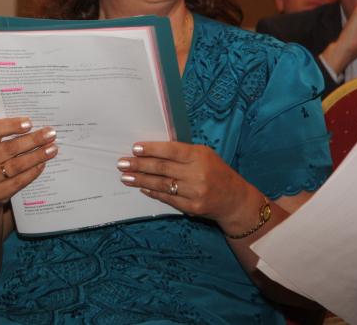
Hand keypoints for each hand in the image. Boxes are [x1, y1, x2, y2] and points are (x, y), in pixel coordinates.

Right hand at [0, 117, 57, 208]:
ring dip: (37, 156)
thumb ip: (6, 136)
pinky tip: (43, 163)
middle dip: (34, 140)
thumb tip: (35, 127)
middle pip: (10, 148)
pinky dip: (33, 171)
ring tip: (52, 149)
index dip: (11, 125)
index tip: (30, 123)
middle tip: (51, 134)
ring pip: (18, 165)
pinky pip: (20, 181)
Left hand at [116, 141, 259, 230]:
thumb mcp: (204, 154)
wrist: (234, 199)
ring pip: (162, 184)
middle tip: (122, 163)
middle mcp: (198, 174)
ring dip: (140, 180)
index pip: (171, 151)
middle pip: (162, 168)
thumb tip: (151, 150)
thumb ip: (182, 152)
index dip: (151, 149)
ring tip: (125, 177)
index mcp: (200, 156)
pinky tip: (141, 187)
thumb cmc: (215, 171)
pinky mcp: (192, 207)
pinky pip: (167, 198)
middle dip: (139, 166)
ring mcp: (195, 192)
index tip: (134, 148)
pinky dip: (152, 192)